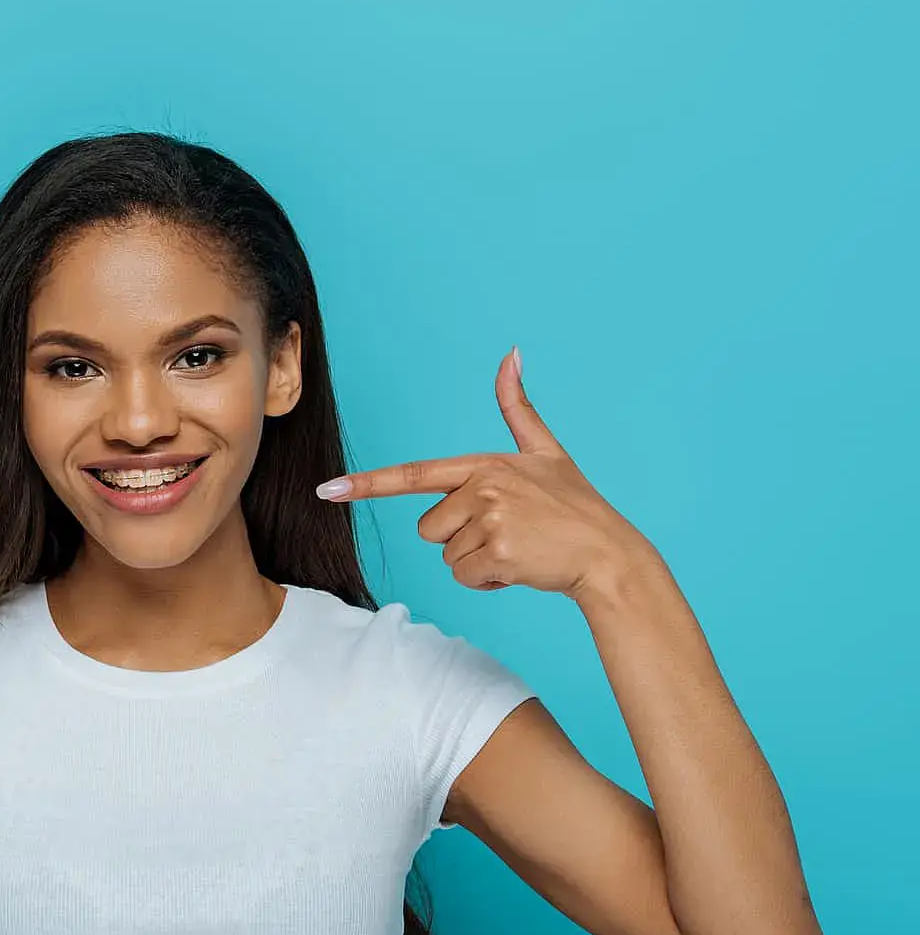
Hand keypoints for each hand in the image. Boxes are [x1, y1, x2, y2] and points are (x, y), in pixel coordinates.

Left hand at [313, 348, 651, 599]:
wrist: (608, 554)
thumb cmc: (574, 505)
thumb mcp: (546, 451)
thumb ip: (518, 407)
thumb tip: (510, 354)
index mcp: (484, 464)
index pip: (414, 474)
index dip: (367, 484)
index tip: (326, 490)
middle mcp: (483, 487)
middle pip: (429, 527)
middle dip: (460, 538)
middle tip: (508, 531)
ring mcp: (491, 520)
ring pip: (447, 555)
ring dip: (477, 561)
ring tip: (519, 548)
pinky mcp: (500, 552)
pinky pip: (465, 576)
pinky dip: (488, 580)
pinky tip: (520, 567)